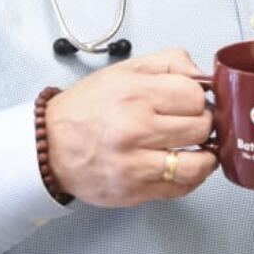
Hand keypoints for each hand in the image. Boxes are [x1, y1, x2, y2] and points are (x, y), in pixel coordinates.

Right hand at [44, 48, 218, 206]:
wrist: (48, 145)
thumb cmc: (86, 108)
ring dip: (205, 156)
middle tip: (192, 122)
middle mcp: (135, 130)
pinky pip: (180, 189)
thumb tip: (203, 75)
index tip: (191, 101)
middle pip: (200, 127)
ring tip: (199, 148)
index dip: (198, 97)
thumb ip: (169, 62)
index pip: (194, 95)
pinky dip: (190, 178)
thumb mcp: (125, 70)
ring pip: (197, 164)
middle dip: (202, 123)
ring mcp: (135, 164)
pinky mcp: (134, 191)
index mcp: (135, 94)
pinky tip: (182, 165)